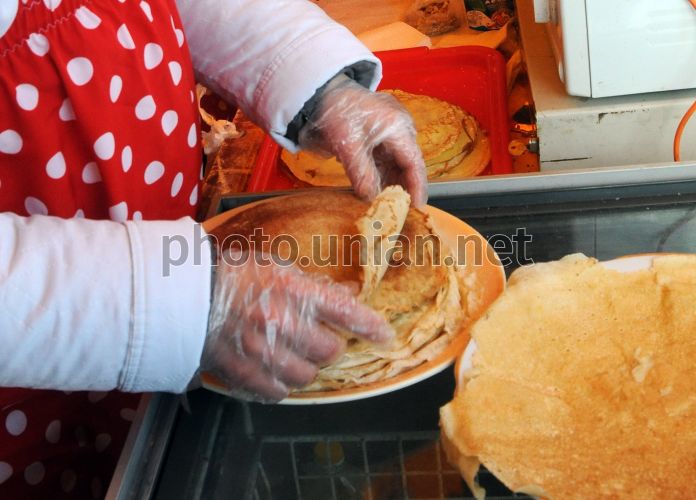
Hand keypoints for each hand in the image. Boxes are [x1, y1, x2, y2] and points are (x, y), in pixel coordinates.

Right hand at [199, 250, 393, 402]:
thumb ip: (313, 285)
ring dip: (307, 367)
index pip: (345, 311)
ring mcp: (261, 350)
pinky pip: (278, 392)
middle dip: (330, 347)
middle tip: (319, 340)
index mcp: (292, 290)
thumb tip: (349, 294)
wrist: (184, 295)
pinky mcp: (243, 372)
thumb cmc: (231, 275)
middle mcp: (280, 321)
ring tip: (295, 355)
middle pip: (329, 350)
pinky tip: (274, 370)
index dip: (370, 327)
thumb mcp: (276, 268)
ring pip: (306, 375)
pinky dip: (282, 384)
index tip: (384, 336)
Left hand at [298, 75, 427, 206]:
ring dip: (392, 183)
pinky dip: (381, 175)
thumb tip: (371, 198)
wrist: (321, 92)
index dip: (416, 186)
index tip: (416, 207)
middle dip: (404, 188)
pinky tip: (376, 190)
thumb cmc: (336, 110)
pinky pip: (385, 160)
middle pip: (408, 164)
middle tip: (400, 211)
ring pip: (396, 164)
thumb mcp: (348, 145)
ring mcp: (389, 131)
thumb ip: (361, 173)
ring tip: (387, 204)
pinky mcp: (379, 135)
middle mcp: (399, 128)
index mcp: (397, 126)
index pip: (414, 163)